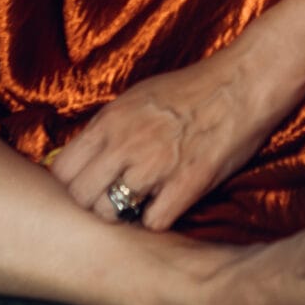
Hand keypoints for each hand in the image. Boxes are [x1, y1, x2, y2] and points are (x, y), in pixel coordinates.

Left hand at [46, 50, 296, 231]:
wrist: (243, 83)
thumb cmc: (191, 91)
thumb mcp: (135, 99)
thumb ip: (107, 130)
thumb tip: (82, 158)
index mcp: (109, 121)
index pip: (61, 170)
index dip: (71, 186)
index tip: (86, 189)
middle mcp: (125, 143)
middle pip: (81, 198)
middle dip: (93, 206)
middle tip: (113, 204)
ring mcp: (155, 164)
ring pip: (111, 214)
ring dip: (124, 216)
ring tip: (140, 205)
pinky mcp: (187, 182)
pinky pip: (154, 222)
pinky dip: (158, 220)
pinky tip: (168, 206)